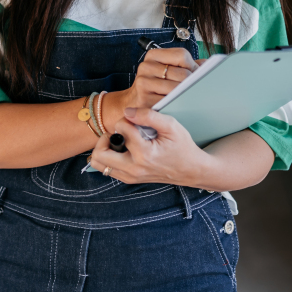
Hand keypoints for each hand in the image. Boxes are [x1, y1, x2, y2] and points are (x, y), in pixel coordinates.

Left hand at [88, 106, 208, 186]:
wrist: (192, 170)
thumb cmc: (183, 147)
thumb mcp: (171, 126)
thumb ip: (149, 116)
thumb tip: (127, 112)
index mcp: (144, 154)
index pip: (120, 129)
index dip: (126, 119)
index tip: (136, 121)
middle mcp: (134, 168)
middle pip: (99, 153)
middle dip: (105, 137)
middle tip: (119, 133)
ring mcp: (130, 176)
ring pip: (99, 163)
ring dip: (104, 148)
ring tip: (119, 141)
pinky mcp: (129, 179)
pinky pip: (106, 169)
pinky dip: (108, 157)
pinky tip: (122, 149)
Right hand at [102, 46, 197, 116]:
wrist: (134, 101)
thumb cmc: (156, 85)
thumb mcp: (168, 70)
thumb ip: (187, 65)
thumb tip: (207, 63)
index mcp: (153, 55)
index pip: (181, 55)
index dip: (193, 66)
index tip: (195, 74)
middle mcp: (146, 66)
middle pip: (182, 74)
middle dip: (191, 83)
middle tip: (195, 90)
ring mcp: (143, 82)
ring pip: (177, 89)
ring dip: (186, 96)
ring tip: (188, 98)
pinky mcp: (143, 99)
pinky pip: (168, 102)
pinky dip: (176, 105)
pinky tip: (178, 106)